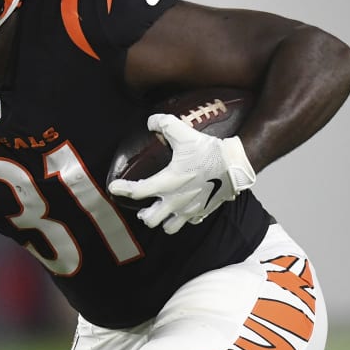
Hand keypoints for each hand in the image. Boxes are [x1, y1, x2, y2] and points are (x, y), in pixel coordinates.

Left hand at [107, 113, 256, 233]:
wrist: (236, 165)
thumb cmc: (209, 151)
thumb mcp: (184, 132)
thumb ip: (164, 123)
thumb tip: (150, 122)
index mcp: (168, 182)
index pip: (137, 191)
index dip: (122, 189)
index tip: (113, 188)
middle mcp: (176, 200)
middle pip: (150, 219)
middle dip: (144, 214)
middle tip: (142, 207)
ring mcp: (190, 209)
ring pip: (168, 227)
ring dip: (162, 221)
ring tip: (161, 211)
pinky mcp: (202, 211)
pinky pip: (188, 222)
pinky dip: (182, 218)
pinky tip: (182, 209)